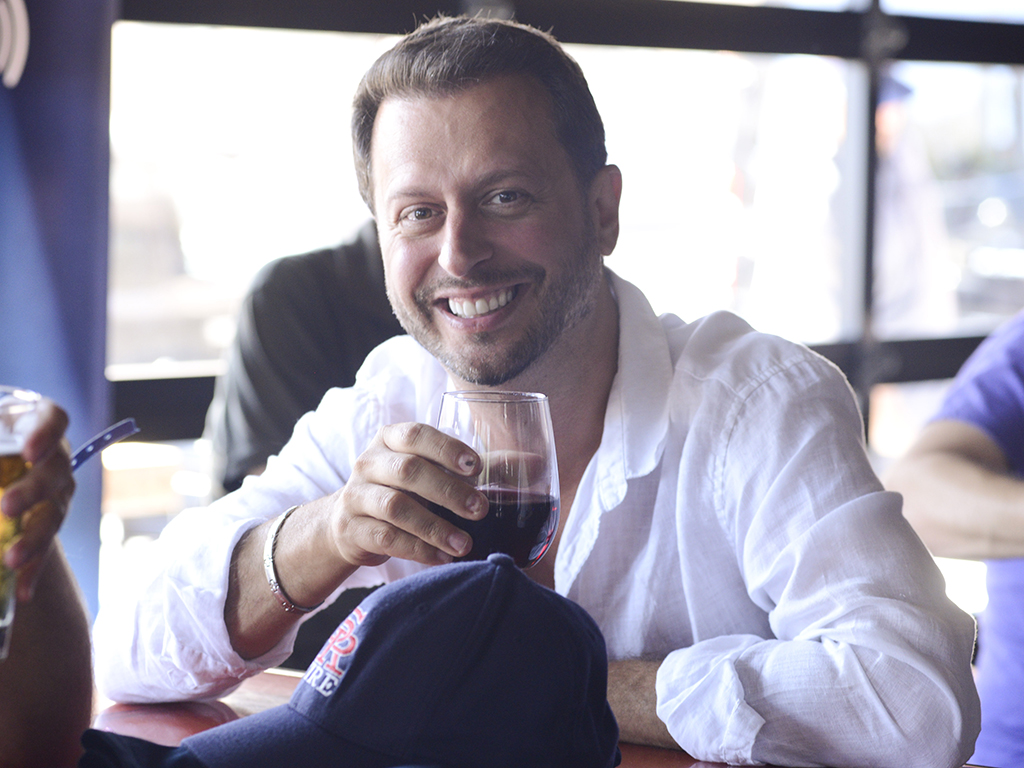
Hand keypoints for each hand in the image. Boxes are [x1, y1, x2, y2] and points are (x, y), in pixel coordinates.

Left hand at [0, 399, 73, 601]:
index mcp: (35, 422)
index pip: (54, 420)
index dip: (46, 434)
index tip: (29, 452)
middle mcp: (53, 457)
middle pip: (56, 471)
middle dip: (34, 492)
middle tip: (7, 508)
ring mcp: (55, 491)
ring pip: (54, 514)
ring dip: (34, 539)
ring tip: (10, 561)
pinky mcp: (46, 523)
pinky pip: (46, 548)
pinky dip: (32, 571)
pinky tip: (21, 591)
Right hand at [328, 422, 487, 567]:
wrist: (349, 522)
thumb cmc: (403, 490)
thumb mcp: (433, 471)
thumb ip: (481, 468)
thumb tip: (537, 463)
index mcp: (390, 439)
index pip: (416, 434)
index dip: (446, 449)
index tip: (476, 467)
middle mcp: (369, 462)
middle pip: (408, 471)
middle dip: (448, 491)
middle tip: (480, 510)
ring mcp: (356, 496)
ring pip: (396, 508)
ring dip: (435, 527)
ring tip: (465, 544)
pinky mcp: (350, 529)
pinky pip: (386, 538)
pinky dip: (418, 549)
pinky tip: (442, 557)